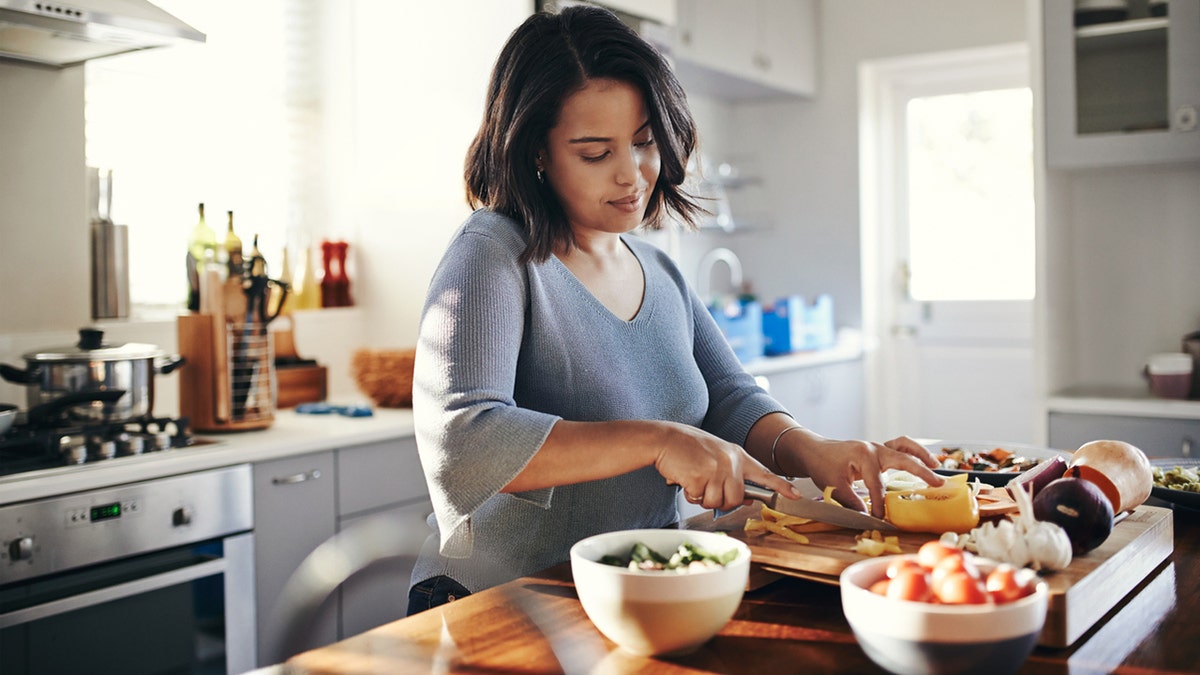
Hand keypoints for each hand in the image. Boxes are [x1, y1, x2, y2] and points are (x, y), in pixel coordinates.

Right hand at [654, 422, 800, 510]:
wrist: (665, 439)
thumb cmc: (688, 448)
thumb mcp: (717, 456)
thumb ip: (733, 474)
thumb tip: (748, 499)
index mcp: (737, 455)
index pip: (764, 473)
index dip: (781, 487)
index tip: (796, 496)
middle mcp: (730, 462)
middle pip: (736, 498)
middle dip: (721, 500)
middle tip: (706, 488)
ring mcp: (716, 469)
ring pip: (718, 502)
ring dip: (704, 498)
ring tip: (695, 481)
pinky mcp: (700, 477)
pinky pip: (700, 499)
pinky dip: (690, 495)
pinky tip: (685, 479)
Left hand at [788, 435, 944, 518]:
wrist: (814, 450)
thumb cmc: (822, 465)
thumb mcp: (833, 486)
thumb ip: (852, 501)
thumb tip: (868, 517)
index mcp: (863, 456)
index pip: (877, 485)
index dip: (880, 504)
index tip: (881, 519)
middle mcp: (874, 448)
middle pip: (902, 459)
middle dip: (921, 472)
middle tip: (938, 484)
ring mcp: (877, 447)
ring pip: (904, 446)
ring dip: (921, 455)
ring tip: (936, 466)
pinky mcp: (878, 450)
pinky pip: (899, 447)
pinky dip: (912, 452)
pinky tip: (924, 461)